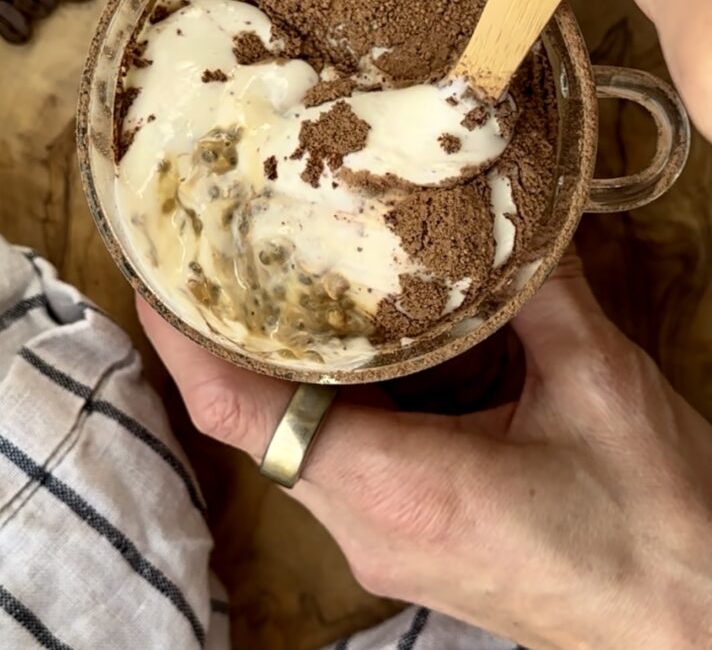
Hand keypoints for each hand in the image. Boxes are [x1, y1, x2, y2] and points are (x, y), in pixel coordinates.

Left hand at [138, 256, 711, 649]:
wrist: (686, 631)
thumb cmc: (653, 526)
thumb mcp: (600, 386)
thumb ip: (543, 290)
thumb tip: (507, 207)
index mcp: (400, 485)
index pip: (246, 415)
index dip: (187, 345)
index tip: (155, 274)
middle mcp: (367, 520)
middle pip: (254, 419)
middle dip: (221, 333)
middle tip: (212, 241)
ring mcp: (381, 536)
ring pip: (289, 435)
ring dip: (268, 359)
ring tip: (262, 269)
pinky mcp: (404, 534)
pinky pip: (331, 452)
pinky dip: (317, 389)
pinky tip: (337, 334)